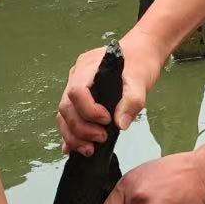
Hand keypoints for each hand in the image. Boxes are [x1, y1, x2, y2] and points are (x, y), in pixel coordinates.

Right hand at [57, 32, 166, 156]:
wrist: (140, 53)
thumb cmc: (139, 62)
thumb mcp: (141, 80)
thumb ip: (131, 101)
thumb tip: (120, 124)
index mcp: (88, 67)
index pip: (76, 91)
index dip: (88, 110)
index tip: (107, 120)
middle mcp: (75, 77)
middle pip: (66, 107)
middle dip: (80, 128)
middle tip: (101, 138)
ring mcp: (74, 88)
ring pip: (63, 116)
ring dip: (73, 135)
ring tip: (90, 150)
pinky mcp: (79, 100)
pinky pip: (68, 118)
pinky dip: (70, 135)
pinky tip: (73, 149)